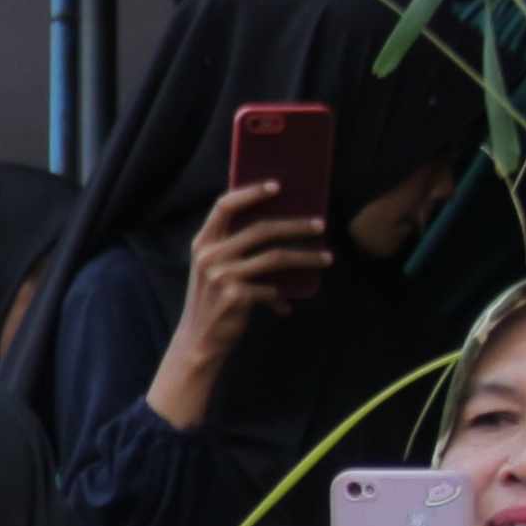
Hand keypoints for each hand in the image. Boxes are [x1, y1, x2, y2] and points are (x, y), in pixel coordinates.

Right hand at [159, 182, 338, 416]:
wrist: (198, 340)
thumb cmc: (213, 300)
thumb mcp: (213, 269)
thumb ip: (233, 248)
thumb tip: (281, 228)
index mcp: (203, 243)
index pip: (224, 206)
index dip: (251, 192)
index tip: (278, 185)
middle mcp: (210, 256)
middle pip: (262, 229)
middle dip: (296, 225)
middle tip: (320, 224)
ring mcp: (222, 276)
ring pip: (276, 257)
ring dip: (306, 256)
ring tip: (326, 257)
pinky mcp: (236, 296)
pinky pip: (271, 288)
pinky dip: (282, 297)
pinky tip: (286, 306)